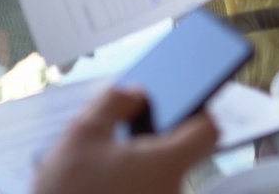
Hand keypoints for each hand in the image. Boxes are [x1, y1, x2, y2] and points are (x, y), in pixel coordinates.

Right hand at [32, 88, 218, 193]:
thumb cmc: (70, 189)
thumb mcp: (83, 131)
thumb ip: (115, 101)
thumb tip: (138, 94)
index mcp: (167, 163)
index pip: (208, 131)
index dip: (196, 110)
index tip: (175, 102)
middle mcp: (174, 189)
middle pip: (182, 153)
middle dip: (154, 135)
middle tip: (124, 125)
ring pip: (162, 174)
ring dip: (139, 162)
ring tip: (103, 158)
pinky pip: (149, 191)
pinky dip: (133, 182)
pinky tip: (103, 181)